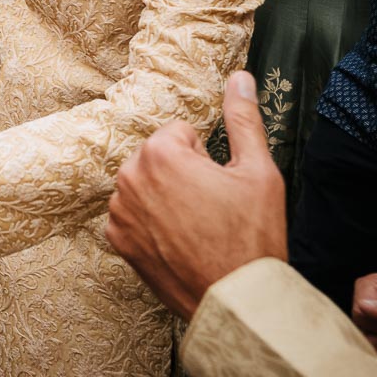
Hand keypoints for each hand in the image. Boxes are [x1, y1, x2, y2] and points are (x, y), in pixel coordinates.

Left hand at [106, 72, 287, 322]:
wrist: (236, 300)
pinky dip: (150, 223)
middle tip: (211, 209)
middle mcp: (129, 176)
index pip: (180, 134)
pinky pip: (132, 215)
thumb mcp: (259, 171)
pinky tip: (176, 242)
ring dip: (165, 197)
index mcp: (159, 152)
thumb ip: (244, 118)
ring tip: (196, 227)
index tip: (219, 187)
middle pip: (158, 157)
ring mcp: (119, 211)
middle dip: (182, 174)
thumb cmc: (253, 236)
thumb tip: (239, 76)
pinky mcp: (116, 240)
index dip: (206, 158)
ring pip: (145, 185)